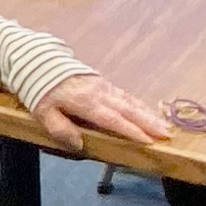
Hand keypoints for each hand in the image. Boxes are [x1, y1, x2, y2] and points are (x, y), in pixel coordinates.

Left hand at [32, 73, 172, 150]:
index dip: (131, 130)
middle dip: (149, 122)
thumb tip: (79, 144)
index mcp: (85, 102)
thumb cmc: (41, 90)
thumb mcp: (43, 113)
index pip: (113, 119)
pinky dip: (139, 104)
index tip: (149, 141)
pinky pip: (125, 95)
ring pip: (130, 101)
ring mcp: (103, 86)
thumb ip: (60, 130)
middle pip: (128, 109)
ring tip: (165, 126)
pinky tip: (148, 112)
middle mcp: (99, 93)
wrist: (39, 61)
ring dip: (148, 114)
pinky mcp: (103, 83)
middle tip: (167, 134)